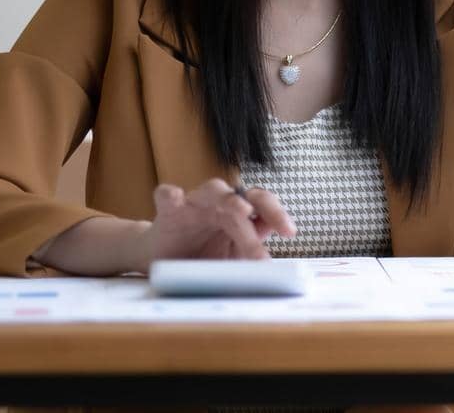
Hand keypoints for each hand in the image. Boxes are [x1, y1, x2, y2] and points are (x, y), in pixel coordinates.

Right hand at [144, 178, 295, 264]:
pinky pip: (167, 196)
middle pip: (243, 197)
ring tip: (242, 210)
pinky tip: (174, 197)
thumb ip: (248, 252)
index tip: (290, 233)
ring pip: (213, 189)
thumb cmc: (201, 259)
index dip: (278, 215)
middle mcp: (219, 205)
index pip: (263, 205)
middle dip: (258, 216)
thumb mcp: (230, 260)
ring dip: (229, 198)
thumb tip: (270, 253)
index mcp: (238, 216)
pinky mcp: (168, 213)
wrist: (163, 263)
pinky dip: (170, 194)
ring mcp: (194, 206)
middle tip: (271, 236)